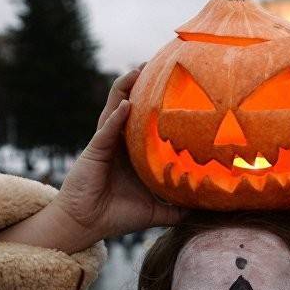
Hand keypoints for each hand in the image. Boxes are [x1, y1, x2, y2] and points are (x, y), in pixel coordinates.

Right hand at [0, 66, 183, 253]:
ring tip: (137, 70)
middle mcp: (118, 143)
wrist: (86, 225)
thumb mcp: (155, 211)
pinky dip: (116, 117)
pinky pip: (106, 130)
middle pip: (129, 107)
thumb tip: (204, 212)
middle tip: (157, 64)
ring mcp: (104, 144)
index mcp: (131, 153)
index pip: (145, 122)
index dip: (156, 104)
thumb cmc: (116, 216)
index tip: (174, 87)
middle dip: (140, 85)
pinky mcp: (94, 151)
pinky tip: (126, 105)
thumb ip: (177, 210)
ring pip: (114, 109)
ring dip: (124, 89)